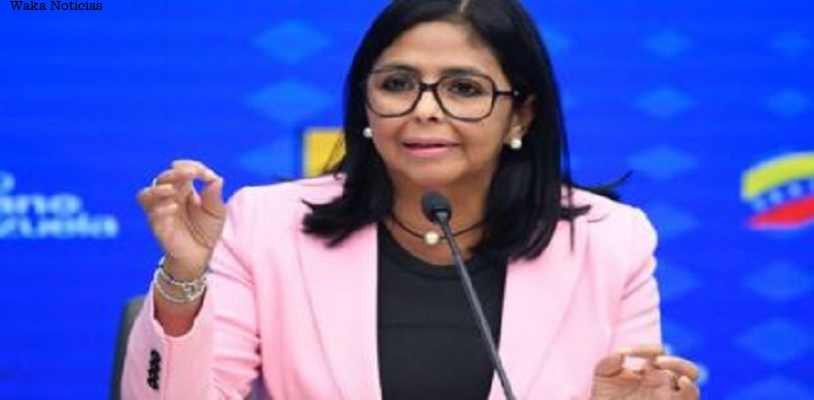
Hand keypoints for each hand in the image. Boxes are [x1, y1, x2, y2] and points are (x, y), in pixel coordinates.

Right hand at [137, 159, 225, 279]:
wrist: (199, 256)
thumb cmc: (207, 231)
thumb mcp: (216, 212)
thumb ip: (214, 195)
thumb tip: (216, 178)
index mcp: (184, 189)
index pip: (182, 170)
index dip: (192, 167)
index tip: (205, 173)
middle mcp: (169, 197)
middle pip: (163, 177)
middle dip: (177, 172)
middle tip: (192, 173)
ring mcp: (160, 211)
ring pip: (146, 194)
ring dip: (158, 189)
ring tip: (173, 190)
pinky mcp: (157, 226)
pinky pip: (151, 214)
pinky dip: (161, 209)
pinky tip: (174, 208)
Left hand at [591, 344, 699, 399]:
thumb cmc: (606, 398)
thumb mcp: (602, 377)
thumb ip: (608, 362)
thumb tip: (620, 353)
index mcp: (649, 371)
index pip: (657, 352)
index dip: (644, 348)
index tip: (625, 353)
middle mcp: (663, 383)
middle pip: (683, 367)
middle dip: (676, 360)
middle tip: (657, 361)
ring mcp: (669, 397)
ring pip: (691, 381)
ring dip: (684, 370)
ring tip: (668, 370)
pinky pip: (689, 398)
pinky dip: (689, 389)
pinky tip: (682, 382)